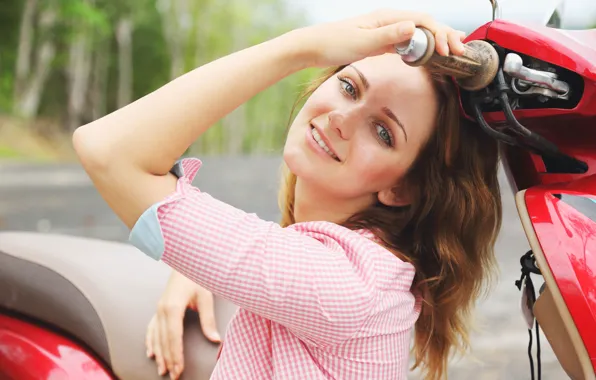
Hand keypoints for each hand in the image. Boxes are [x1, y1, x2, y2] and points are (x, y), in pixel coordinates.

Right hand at [146, 271, 220, 378]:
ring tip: (162, 370)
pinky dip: (150, 341)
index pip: (174, 338)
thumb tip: (215, 339)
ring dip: (159, 354)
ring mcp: (158, 309)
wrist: (187, 261)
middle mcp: (162, 310)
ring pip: (156, 336)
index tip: (179, 370)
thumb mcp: (206, 296)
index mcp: (173, 308)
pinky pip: (151, 328)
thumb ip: (208, 319)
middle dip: (169, 360)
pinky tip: (151, 352)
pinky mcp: (159, 307)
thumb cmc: (197, 276)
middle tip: (173, 376)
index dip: (176, 355)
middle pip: (164, 340)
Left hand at [293, 9, 466, 67]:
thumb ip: (388, 36)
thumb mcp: (362, 42)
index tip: (449, 50)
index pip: (423, 21)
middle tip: (460, 52)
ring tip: (453, 50)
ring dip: (436, 42)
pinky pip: (406, 42)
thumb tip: (414, 28)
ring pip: (417, 33)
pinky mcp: (379, 41)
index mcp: (386, 18)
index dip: (440, 34)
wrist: (312, 47)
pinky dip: (421, 47)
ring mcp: (384, 31)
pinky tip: (429, 53)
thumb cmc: (333, 43)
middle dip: (444, 36)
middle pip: (424, 25)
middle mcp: (388, 21)